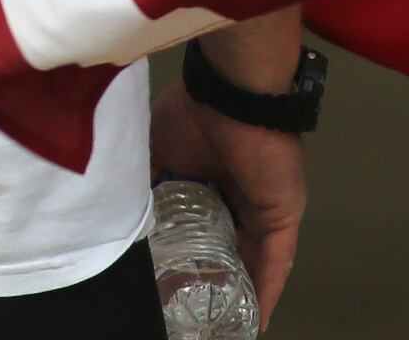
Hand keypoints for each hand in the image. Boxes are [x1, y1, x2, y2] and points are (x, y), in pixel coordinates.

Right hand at [152, 37, 308, 318]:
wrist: (230, 91)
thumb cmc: (195, 111)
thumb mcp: (157, 151)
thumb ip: (150, 179)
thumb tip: (127, 210)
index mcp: (210, 177)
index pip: (202, 226)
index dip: (189, 254)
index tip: (172, 281)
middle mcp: (240, 195)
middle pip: (228, 247)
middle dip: (214, 279)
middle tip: (196, 310)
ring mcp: (263, 207)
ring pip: (251, 261)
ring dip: (239, 293)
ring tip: (224, 323)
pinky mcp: (281, 215)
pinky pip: (275, 261)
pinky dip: (265, 291)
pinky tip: (255, 319)